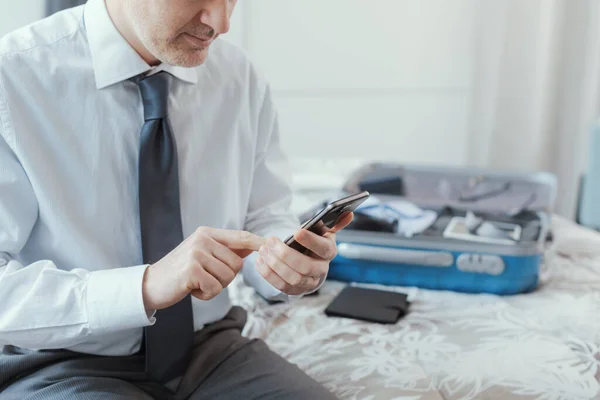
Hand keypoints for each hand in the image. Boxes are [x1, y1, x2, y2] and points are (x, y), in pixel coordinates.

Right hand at [142, 227, 265, 309]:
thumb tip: (252, 247)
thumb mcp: (202, 255)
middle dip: (225, 278)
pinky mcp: (191, 270)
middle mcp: (202, 239)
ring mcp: (196, 253)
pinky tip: (191, 289)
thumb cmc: (180, 272)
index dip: (258, 242)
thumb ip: (224, 250)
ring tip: (196, 282)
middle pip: (236, 264)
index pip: (240, 236)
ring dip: (215, 287)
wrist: (151, 285)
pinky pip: (215, 288)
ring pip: (227, 277)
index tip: (273, 243)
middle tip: (204, 278)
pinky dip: (206, 295)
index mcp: (207, 233)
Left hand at [256, 212, 353, 294]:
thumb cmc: (313, 242)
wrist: (308, 259)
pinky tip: (260, 261)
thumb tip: (348, 213)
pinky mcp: (296, 290)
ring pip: (292, 279)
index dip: (311, 241)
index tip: (296, 232)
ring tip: (263, 251)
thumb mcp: (323, 230)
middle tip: (270, 242)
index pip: (323, 248)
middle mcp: (321, 269)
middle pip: (305, 267)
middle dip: (285, 255)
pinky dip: (269, 274)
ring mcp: (309, 282)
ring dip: (275, 265)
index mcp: (329, 252)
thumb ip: (334, 222)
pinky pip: (281, 286)